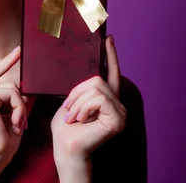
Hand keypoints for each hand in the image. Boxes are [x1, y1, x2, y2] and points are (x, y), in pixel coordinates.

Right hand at [0, 46, 36, 181]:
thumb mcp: (15, 118)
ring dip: (21, 106)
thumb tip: (31, 89)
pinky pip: (11, 93)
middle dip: (9, 62)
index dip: (5, 63)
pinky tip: (15, 122)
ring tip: (19, 123)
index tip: (17, 52)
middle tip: (20, 52)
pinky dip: (18, 107)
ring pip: (11, 87)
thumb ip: (20, 102)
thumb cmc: (2, 143)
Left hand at [50, 35, 126, 170]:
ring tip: (73, 117)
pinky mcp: (118, 119)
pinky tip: (80, 120)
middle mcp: (117, 103)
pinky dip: (83, 108)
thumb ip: (79, 87)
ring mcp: (120, 112)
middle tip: (68, 109)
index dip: (110, 54)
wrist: (65, 148)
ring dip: (77, 102)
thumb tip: (76, 65)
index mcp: (106, 98)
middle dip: (77, 92)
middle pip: (97, 78)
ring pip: (96, 88)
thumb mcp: (69, 100)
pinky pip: (98, 99)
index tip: (107, 38)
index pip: (110, 72)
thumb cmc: (65, 127)